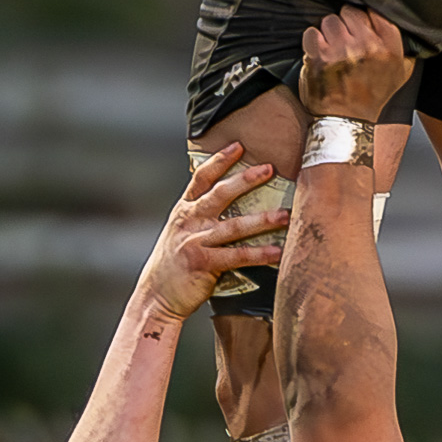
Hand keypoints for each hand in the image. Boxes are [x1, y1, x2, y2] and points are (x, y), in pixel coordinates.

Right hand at [137, 144, 287, 320]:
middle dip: (246, 180)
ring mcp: (195, 242)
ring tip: (285, 215)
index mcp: (184, 211)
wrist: (156, 296)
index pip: (201, 178)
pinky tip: (277, 251)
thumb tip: (227, 198)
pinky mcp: (203, 263)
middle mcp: (189, 222)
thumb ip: (199, 214)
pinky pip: (237, 256)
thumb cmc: (174, 264)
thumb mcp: (180, 231)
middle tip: (269, 168)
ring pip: (235, 226)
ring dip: (263, 220)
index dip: (219, 160)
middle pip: (220, 194)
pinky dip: (259, 253)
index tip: (238, 146)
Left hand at [300, 6, 414, 121]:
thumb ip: (404, 48)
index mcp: (388, 48)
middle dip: (346, 23)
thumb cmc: (373, 96)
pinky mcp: (319, 57)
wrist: (349, 121)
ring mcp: (341, 50)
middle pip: (350, 12)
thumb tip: (403, 25)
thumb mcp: (400, 73)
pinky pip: (312, 32)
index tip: (361, 25)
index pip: (375, 12)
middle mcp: (366, 46)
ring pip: (330, 20)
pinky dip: (313, 40)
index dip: (365, 17)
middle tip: (345, 39)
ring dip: (329, 31)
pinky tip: (318, 52)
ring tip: (332, 47)